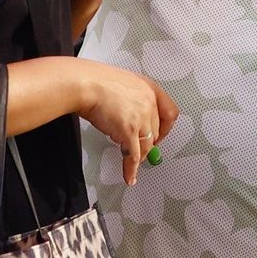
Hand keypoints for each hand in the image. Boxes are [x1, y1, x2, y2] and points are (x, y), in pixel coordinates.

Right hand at [80, 64, 178, 185]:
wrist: (86, 84)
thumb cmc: (96, 81)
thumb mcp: (124, 83)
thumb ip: (132, 98)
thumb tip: (130, 114)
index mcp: (150, 88)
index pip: (170, 112)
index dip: (166, 128)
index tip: (160, 136)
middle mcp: (149, 103)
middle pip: (156, 131)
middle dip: (147, 142)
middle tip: (140, 149)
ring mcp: (140, 118)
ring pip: (146, 145)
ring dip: (140, 156)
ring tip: (133, 163)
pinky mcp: (129, 131)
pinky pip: (133, 155)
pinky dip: (131, 168)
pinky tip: (130, 176)